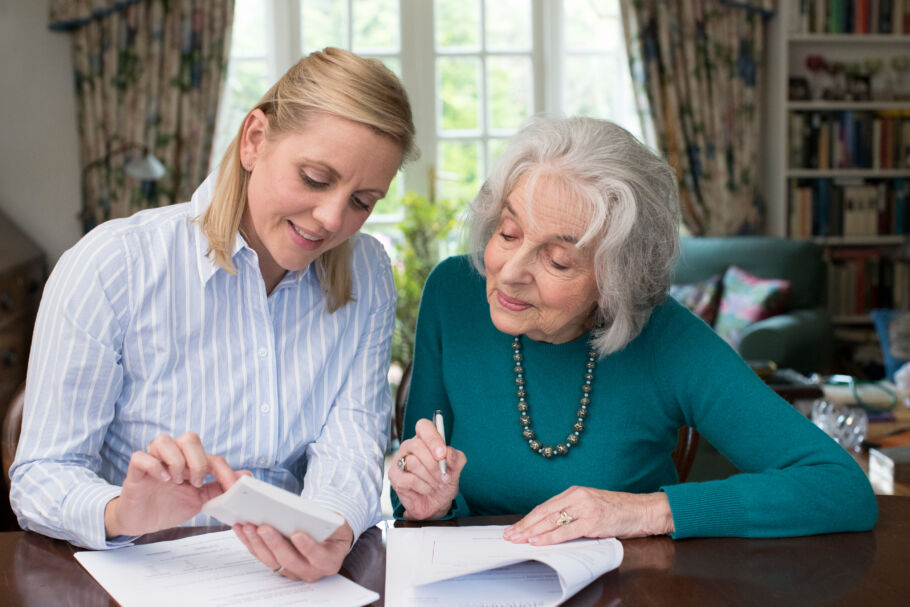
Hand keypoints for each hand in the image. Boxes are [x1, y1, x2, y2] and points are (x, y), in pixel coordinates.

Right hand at [104, 432, 245, 537]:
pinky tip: (162, 480)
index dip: (225, 471)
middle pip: (190, 438)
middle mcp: (172, 456)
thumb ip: (219, 487)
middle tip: (196, 483)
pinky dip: (154, 466)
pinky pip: (141, 456)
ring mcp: (153, 461)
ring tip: (176, 481)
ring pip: (164, 439)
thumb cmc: (169, 507)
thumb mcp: (199, 500)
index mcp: (189, 462)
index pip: (212, 457)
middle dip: (198, 461)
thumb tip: (245, 476)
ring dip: (176, 460)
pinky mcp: (135, 471)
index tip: (232, 488)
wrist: (142, 523)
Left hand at [234, 520, 354, 581]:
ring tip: (248, 526)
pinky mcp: (278, 566)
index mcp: (329, 561)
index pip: (318, 557)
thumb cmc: (333, 528)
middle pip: (290, 560)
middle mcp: (310, 570)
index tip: (297, 534)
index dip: (307, 547)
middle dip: (274, 543)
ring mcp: (292, 571)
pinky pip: (262, 557)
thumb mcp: (338, 523)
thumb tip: (309, 514)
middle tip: (263, 527)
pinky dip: (250, 543)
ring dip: (258, 543)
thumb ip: (330, 521)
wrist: (329, 538)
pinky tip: (242, 529)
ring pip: (272, 561)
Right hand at [388, 418, 465, 519]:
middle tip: (444, 476)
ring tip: (436, 485)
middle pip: (417, 445)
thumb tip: (449, 453)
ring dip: (430, 477)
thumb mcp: (456, 470)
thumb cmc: (443, 482)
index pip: (423, 426)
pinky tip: (427, 490)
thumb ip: (456, 458)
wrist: (436, 504)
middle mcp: (409, 446)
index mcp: (424, 439)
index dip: (432, 438)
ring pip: (413, 462)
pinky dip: (423, 487)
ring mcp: (400, 460)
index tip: (442, 454)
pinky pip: (409, 479)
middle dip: (434, 464)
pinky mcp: (394, 476)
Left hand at [502, 486, 673, 544]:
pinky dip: (549, 537)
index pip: (545, 506)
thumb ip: (573, 513)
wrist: (644, 510)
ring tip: (518, 539)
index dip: (528, 518)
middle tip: (509, 535)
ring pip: (551, 521)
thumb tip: (550, 527)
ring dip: (532, 531)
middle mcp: (578, 496)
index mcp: (575, 492)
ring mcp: (585, 508)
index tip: (515, 527)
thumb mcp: (592, 506)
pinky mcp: (593, 521)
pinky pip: (566, 531)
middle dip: (524, 525)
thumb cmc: (619, 511)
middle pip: (544, 512)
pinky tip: (538, 541)